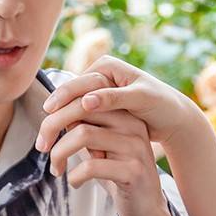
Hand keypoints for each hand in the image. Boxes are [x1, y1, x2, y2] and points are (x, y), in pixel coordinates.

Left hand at [35, 100, 170, 215]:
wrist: (146, 206)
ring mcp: (135, 147)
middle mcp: (133, 124)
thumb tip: (53, 112)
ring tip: (56, 168)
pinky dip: (74, 175)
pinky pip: (91, 166)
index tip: (45, 132)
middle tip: (41, 147)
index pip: (85, 97)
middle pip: (82, 110)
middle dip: (52, 127)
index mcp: (125, 113)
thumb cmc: (116, 172)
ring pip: (83, 135)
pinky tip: (75, 183)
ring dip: (59, 153)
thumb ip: (83, 126)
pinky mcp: (133, 171)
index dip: (58, 110)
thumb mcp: (99, 145)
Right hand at [42, 56, 202, 147]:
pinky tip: (62, 148)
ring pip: (70, 110)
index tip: (48, 118)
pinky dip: (71, 133)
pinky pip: (79, 119)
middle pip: (69, 97)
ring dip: (58, 129)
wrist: (174, 116)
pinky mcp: (100, 106)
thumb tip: (86, 101)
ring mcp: (98, 90)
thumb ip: (114, 98)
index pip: (77, 84)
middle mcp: (99, 75)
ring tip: (47, 149)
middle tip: (41, 143)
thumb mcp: (141, 99)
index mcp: (106, 66)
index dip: (60, 102)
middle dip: (53, 119)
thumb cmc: (162, 105)